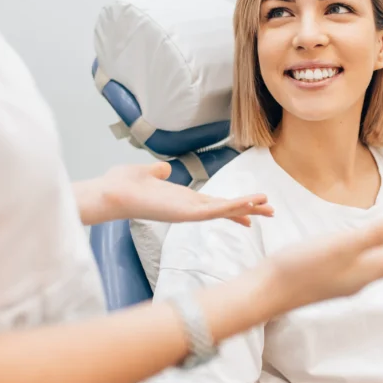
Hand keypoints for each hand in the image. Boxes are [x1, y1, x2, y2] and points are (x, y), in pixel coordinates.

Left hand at [76, 162, 273, 225]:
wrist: (110, 193)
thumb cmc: (123, 185)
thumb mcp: (146, 173)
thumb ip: (157, 172)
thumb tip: (163, 168)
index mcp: (182, 199)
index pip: (214, 203)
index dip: (234, 205)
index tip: (252, 208)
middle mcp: (188, 208)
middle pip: (225, 209)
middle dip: (248, 209)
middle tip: (272, 212)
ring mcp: (188, 212)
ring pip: (224, 210)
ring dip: (247, 207)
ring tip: (268, 207)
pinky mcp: (185, 214)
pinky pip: (215, 211)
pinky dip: (233, 207)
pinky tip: (249, 204)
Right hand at [264, 218, 382, 314]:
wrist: (267, 292)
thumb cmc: (301, 267)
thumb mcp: (342, 245)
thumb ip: (377, 234)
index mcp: (368, 269)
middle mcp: (361, 279)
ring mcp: (346, 282)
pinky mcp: (331, 280)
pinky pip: (366, 268)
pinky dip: (378, 258)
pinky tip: (371, 255)